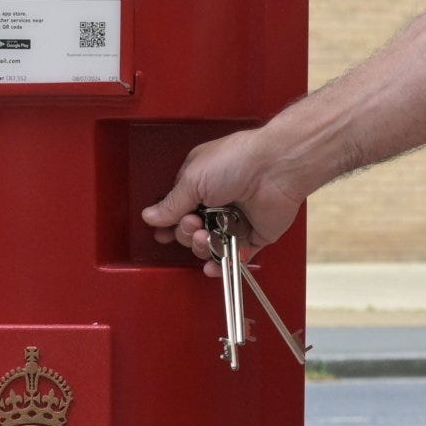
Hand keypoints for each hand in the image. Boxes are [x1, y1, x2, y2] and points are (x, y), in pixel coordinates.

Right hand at [138, 125, 302, 262]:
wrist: (275, 168)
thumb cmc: (236, 161)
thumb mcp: (192, 179)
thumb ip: (171, 203)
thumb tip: (150, 216)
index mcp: (199, 184)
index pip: (177, 211)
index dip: (169, 224)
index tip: (163, 233)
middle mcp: (216, 203)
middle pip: (190, 232)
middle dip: (186, 233)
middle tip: (193, 223)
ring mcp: (234, 220)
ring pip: (209, 246)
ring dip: (202, 247)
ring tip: (205, 236)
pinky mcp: (254, 236)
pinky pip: (235, 257)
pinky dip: (223, 263)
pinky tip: (214, 264)